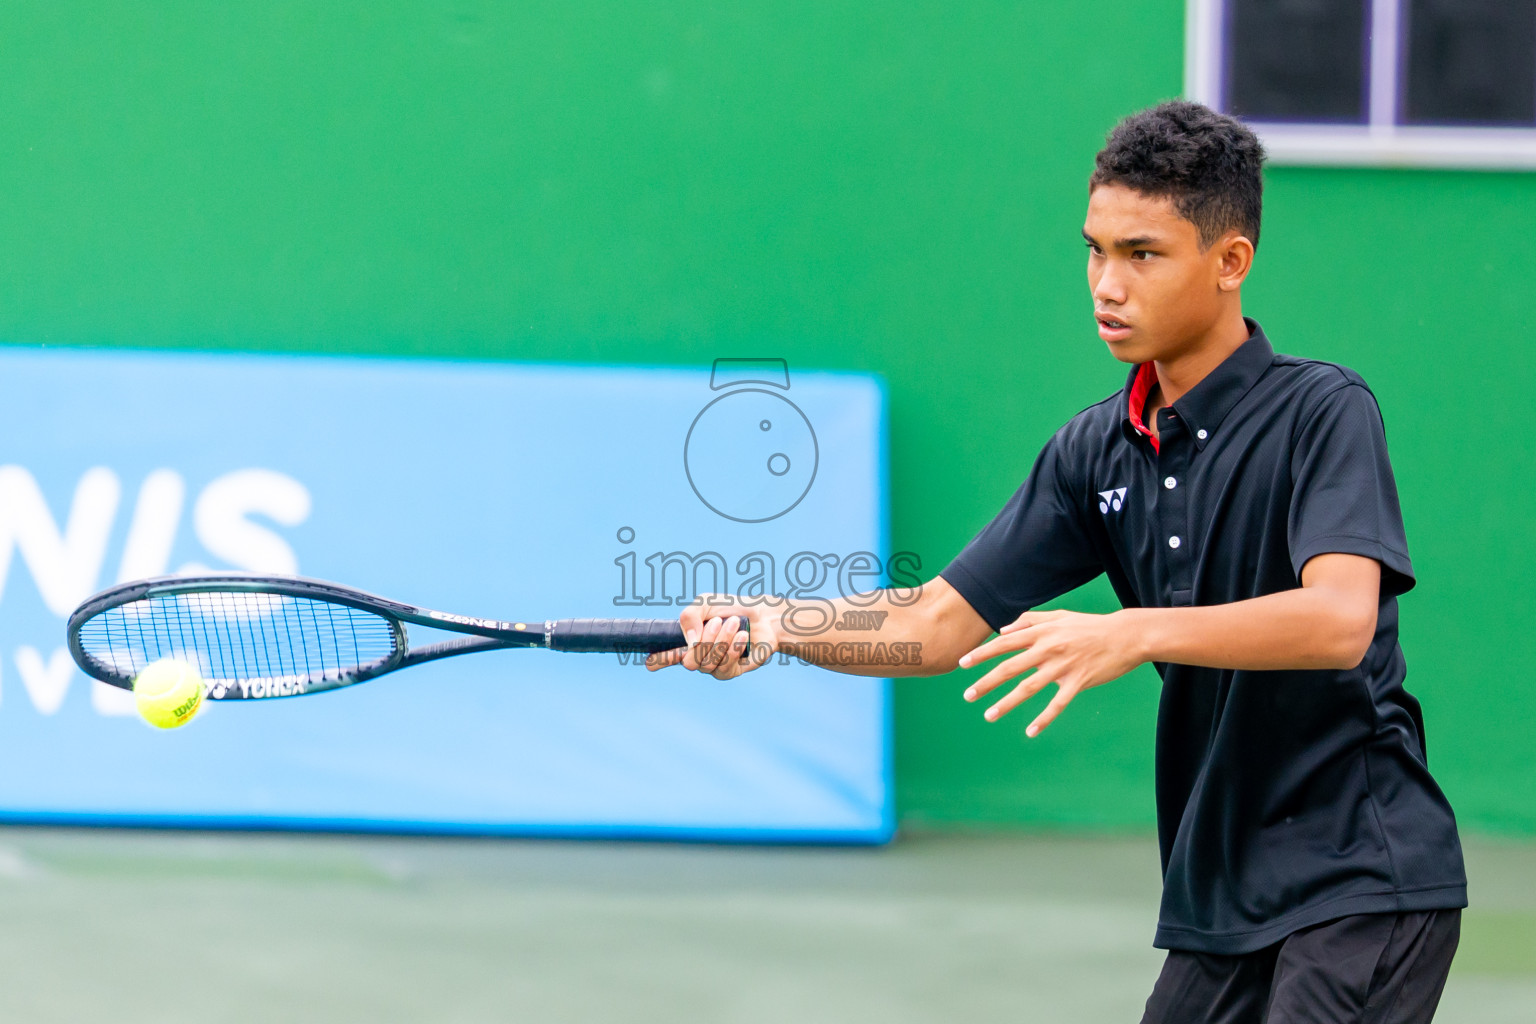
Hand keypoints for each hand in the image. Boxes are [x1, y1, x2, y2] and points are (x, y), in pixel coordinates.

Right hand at [645, 593, 783, 679]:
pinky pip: (725, 667)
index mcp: (687, 639)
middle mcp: (698, 656)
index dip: (658, 659)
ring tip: (735, 624)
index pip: (667, 654)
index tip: (650, 662)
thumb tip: (690, 642)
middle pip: (690, 662)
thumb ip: (689, 616)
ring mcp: (713, 665)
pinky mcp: (730, 671)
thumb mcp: (705, 603)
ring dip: (723, 639)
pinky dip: (734, 648)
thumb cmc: (732, 607)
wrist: (762, 616)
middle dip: (706, 640)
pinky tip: (743, 636)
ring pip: (708, 663)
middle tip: (719, 621)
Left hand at [956, 608, 1143, 735]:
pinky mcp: (1079, 682)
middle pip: (1010, 667)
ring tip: (988, 715)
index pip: (1004, 643)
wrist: (1125, 635)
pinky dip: (1044, 718)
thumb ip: (1029, 621)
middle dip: (986, 682)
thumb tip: (1002, 631)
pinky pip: (1058, 704)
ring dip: (1006, 703)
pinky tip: (1031, 732)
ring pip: (1028, 688)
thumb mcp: (1058, 616)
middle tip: (968, 695)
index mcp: (1041, 633)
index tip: (962, 663)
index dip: (982, 653)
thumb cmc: (1089, 626)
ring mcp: (1063, 666)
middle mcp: (1048, 649)